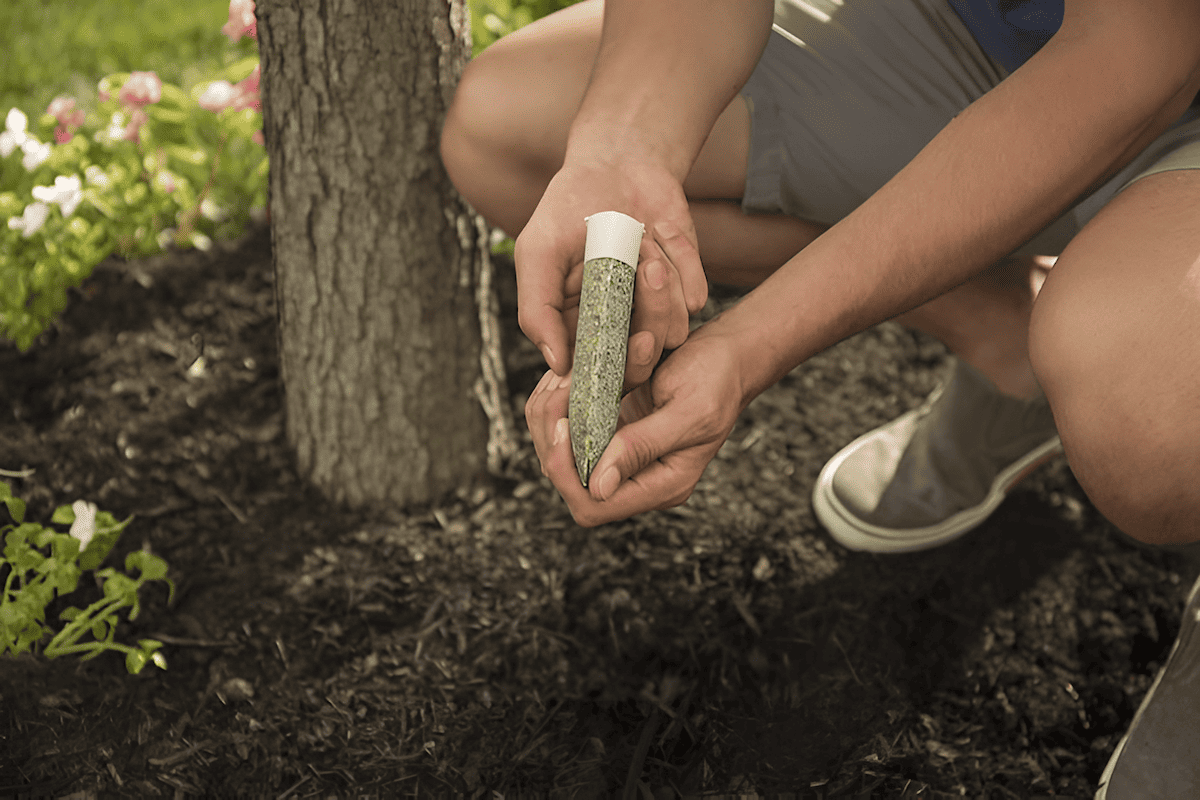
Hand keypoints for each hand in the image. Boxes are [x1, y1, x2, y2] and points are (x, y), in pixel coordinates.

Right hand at [514, 156, 708, 388]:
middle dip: (648, 313)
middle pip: (643, 356)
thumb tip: (555, 365)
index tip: (618, 337)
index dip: (610, 365)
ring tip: (641, 238)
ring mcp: (654, 309)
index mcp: (580, 329)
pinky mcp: (685, 287)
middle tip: (643, 266)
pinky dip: (680, 260)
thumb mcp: (536, 255)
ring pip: (674, 328)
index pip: (598, 370)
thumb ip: (537, 311)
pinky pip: (695, 296)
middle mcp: (620, 327)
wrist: (615, 166)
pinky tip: (660, 230)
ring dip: (662, 280)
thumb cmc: (566, 210)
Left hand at [525, 328, 743, 526]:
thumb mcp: (687, 410)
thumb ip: (643, 447)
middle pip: (569, 484)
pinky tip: (567, 380)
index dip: (567, 473)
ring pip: (560, 457)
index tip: (564, 425)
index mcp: (663, 485)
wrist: (728, 355)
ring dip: (550, 420)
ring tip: (562, 380)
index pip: (594, 507)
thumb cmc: (717, 378)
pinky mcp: (611, 433)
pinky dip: (559, 406)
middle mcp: (638, 479)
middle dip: (553, 441)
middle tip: (558, 393)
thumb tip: (600, 486)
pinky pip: (568, 433)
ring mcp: (622, 457)